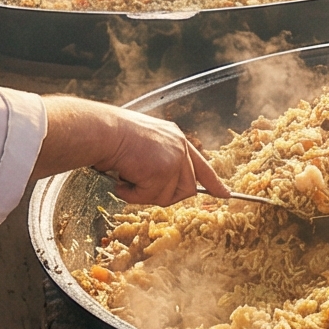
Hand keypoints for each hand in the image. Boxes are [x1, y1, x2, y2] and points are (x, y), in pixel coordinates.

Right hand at [100, 108, 231, 206]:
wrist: (102, 131)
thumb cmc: (112, 135)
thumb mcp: (143, 142)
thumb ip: (157, 159)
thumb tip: (157, 183)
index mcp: (175, 138)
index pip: (201, 164)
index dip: (214, 182)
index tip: (225, 194)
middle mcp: (179, 147)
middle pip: (188, 188)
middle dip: (164, 194)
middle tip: (140, 187)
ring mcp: (173, 159)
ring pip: (168, 196)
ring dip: (144, 193)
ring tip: (127, 176)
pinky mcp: (163, 171)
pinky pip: (150, 197)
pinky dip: (132, 194)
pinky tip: (122, 178)